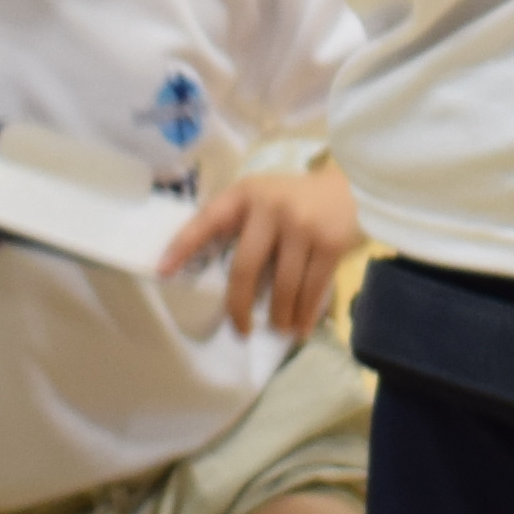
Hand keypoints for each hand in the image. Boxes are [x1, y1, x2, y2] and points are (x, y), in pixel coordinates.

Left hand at [163, 163, 366, 340]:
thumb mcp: (260, 198)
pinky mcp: (331, 243)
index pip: (207, 221)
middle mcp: (271, 207)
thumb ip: (239, 225)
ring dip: (279, 315)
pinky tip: (300, 326)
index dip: (183, 246)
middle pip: (246, 267)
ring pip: (283, 286)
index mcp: (245, 194)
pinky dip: (305, 313)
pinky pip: (313, 288)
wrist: (349, 184)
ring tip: (278, 329)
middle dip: (240, 305)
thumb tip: (209, 273)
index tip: (163, 271)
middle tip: (240, 328)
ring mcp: (303, 226)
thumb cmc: (294, 198)